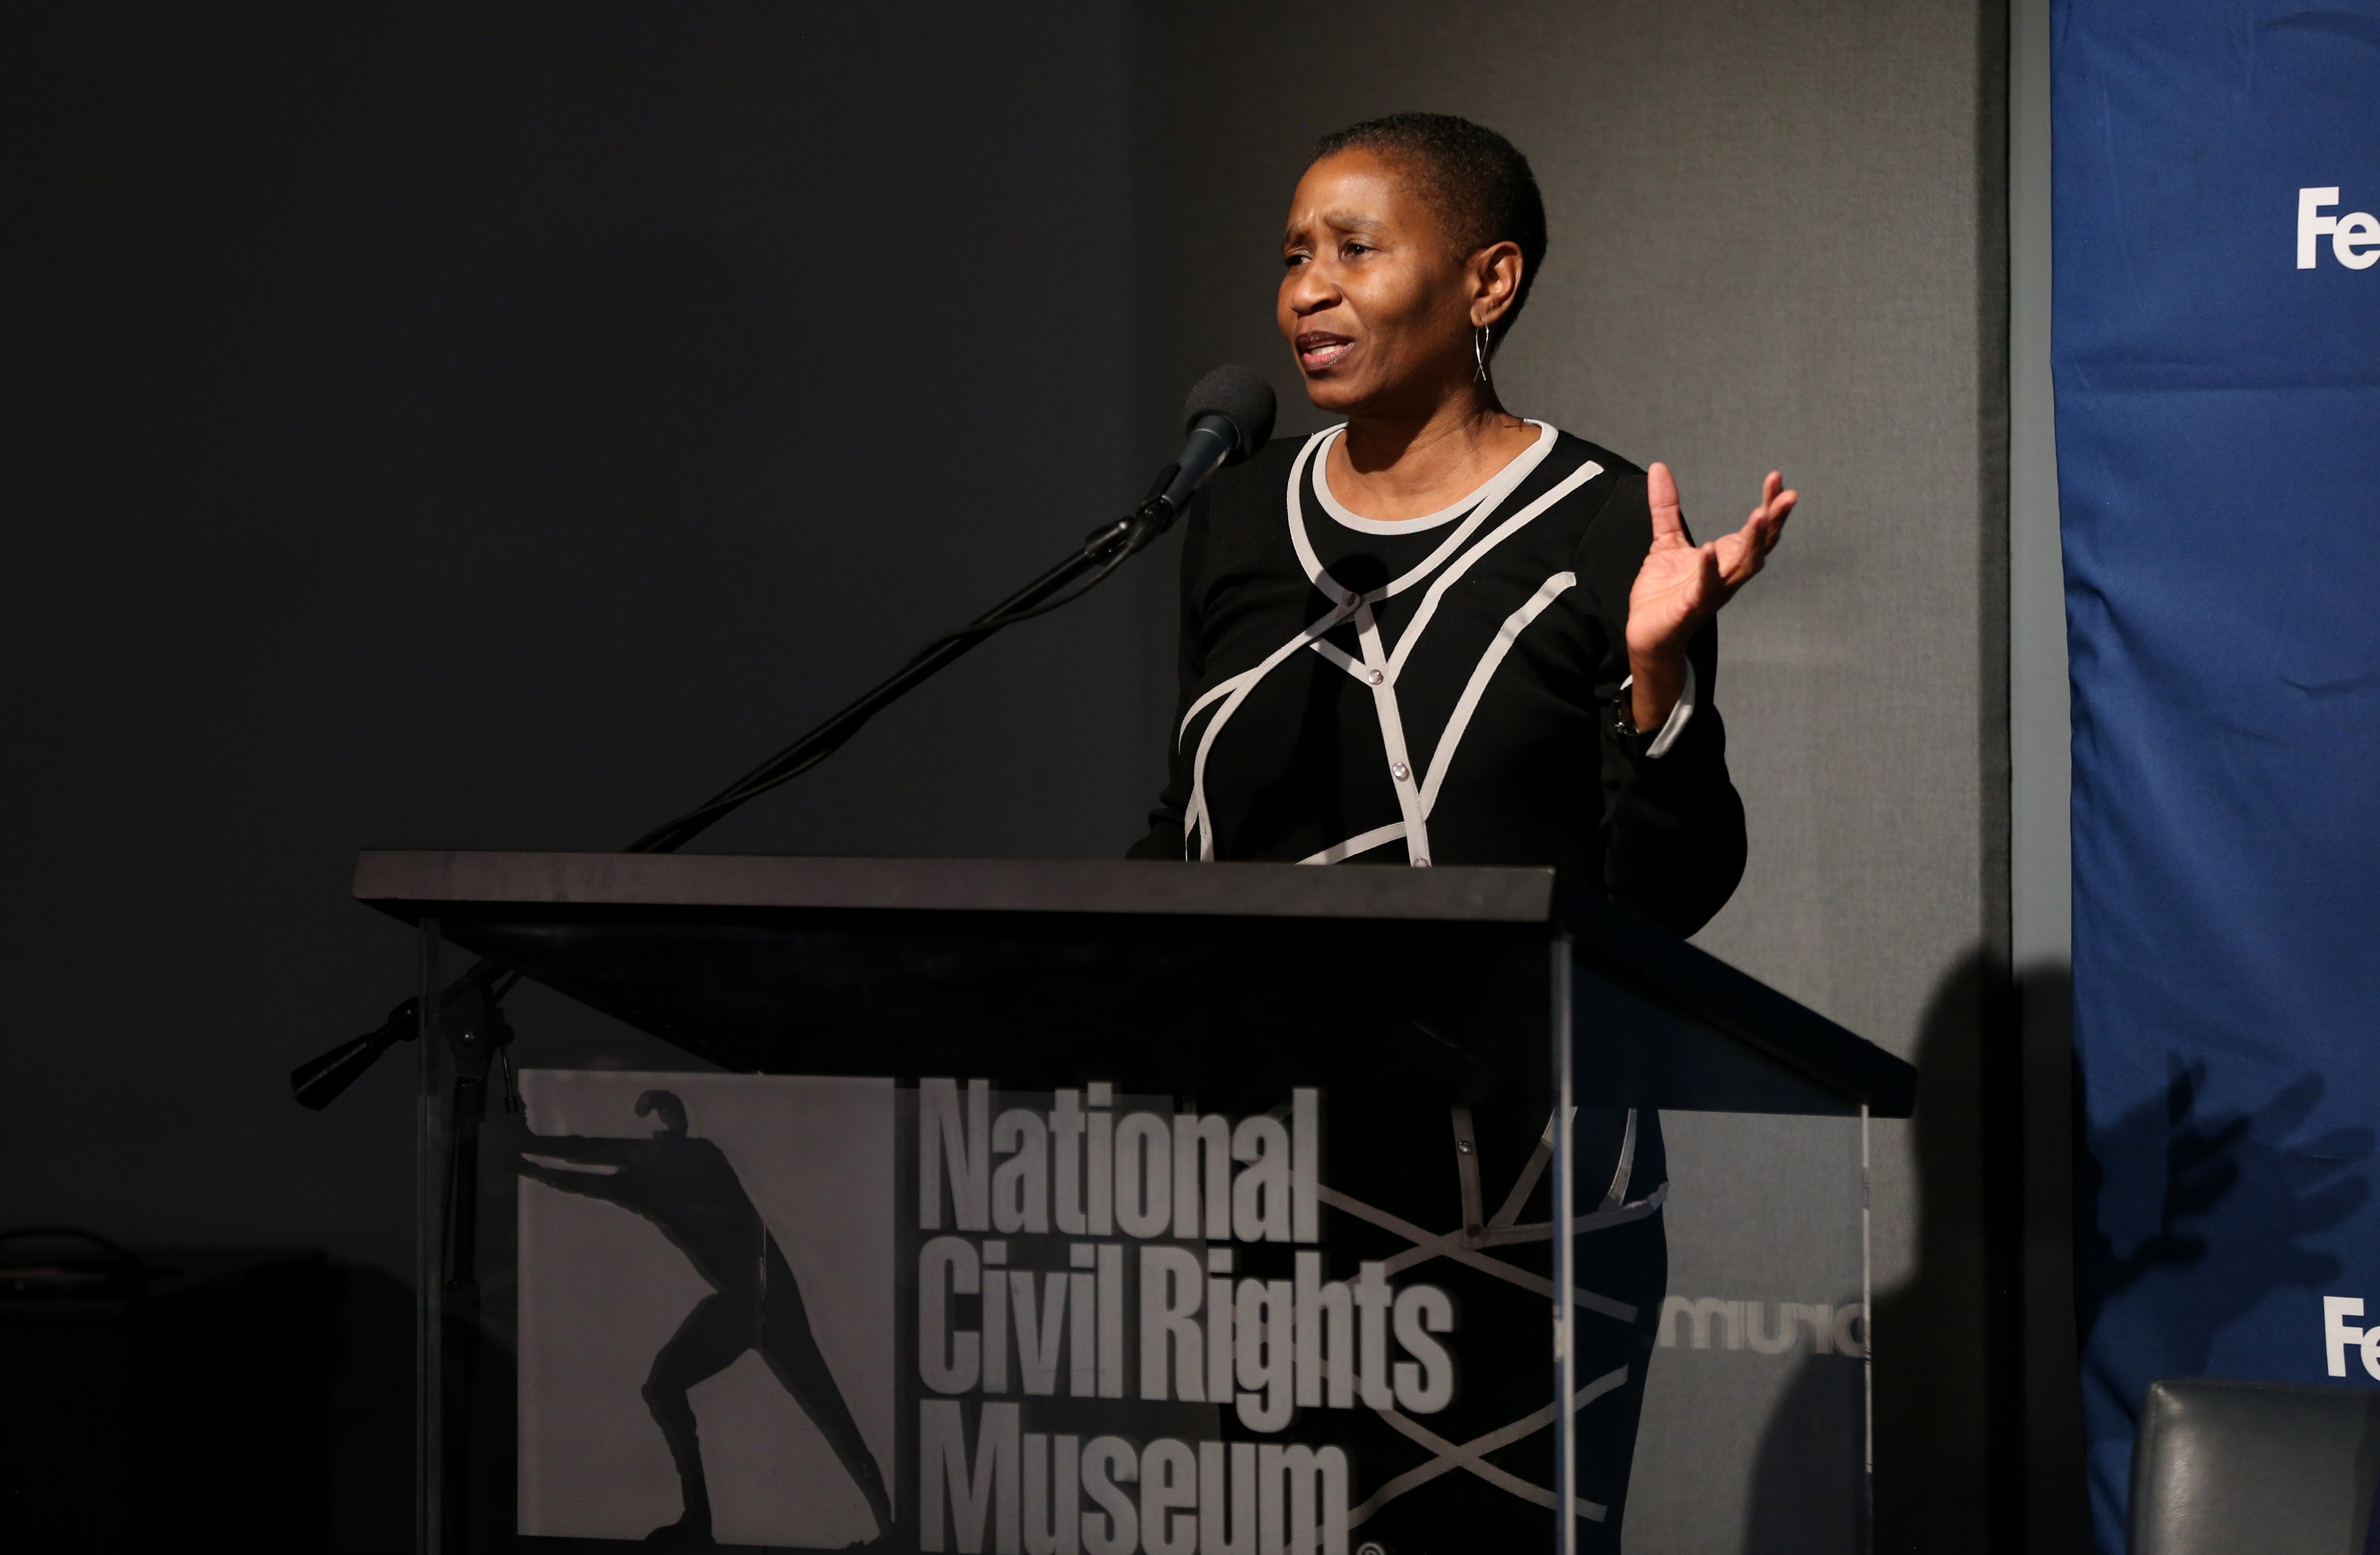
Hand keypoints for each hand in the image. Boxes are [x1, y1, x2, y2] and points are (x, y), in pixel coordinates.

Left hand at [1624, 463, 1795, 728]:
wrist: (1646, 633)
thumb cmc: (1664, 592)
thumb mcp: (1665, 541)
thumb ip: (1666, 506)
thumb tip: (1659, 467)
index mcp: (1726, 558)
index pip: (1756, 529)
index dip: (1769, 504)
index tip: (1777, 478)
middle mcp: (1727, 574)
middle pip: (1761, 545)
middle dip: (1775, 520)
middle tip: (1788, 495)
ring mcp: (1713, 591)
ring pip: (1743, 566)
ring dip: (1753, 541)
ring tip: (1760, 514)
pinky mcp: (1692, 606)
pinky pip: (1706, 587)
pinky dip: (1709, 569)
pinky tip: (1710, 548)